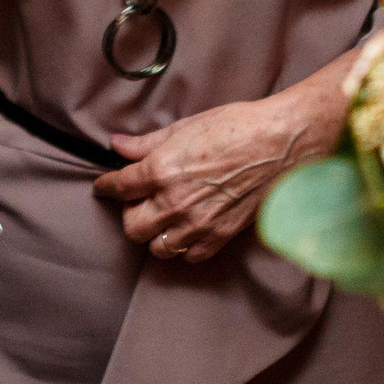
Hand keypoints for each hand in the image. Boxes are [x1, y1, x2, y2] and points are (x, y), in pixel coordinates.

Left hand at [91, 56, 351, 264]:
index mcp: (161, 170)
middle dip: (130, 213)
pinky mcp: (220, 237)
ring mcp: (198, 224)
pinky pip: (189, 257)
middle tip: (138, 201)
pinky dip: (184, 246)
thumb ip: (146, 143)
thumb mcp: (184, 127)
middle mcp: (174, 202)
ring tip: (161, 218)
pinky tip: (187, 230)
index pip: (119, 187)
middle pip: (132, 226)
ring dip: (155, 234)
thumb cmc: (235, 127)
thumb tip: (117, 145)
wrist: (279, 144)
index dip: (106, 186)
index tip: (104, 187)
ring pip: (157, 248)